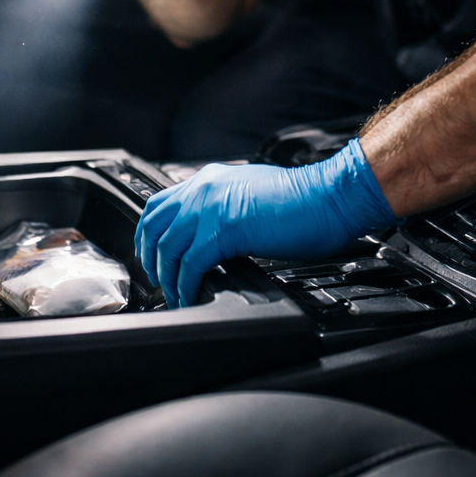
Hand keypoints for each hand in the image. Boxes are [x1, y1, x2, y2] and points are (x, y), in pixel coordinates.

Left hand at [134, 139, 399, 307]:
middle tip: (157, 282)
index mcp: (210, 180)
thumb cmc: (301, 201)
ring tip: (174, 295)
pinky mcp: (224, 230)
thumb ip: (224, 210)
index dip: (148, 234)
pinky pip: (191, 264)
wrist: (327, 199)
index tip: (149, 255)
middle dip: (150, 259)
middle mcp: (204, 189)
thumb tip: (210, 236)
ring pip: (168, 248)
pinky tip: (189, 296)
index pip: (160, 204)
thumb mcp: (250, 195)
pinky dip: (185, 285)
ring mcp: (211, 207)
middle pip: (154, 226)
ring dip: (167, 278)